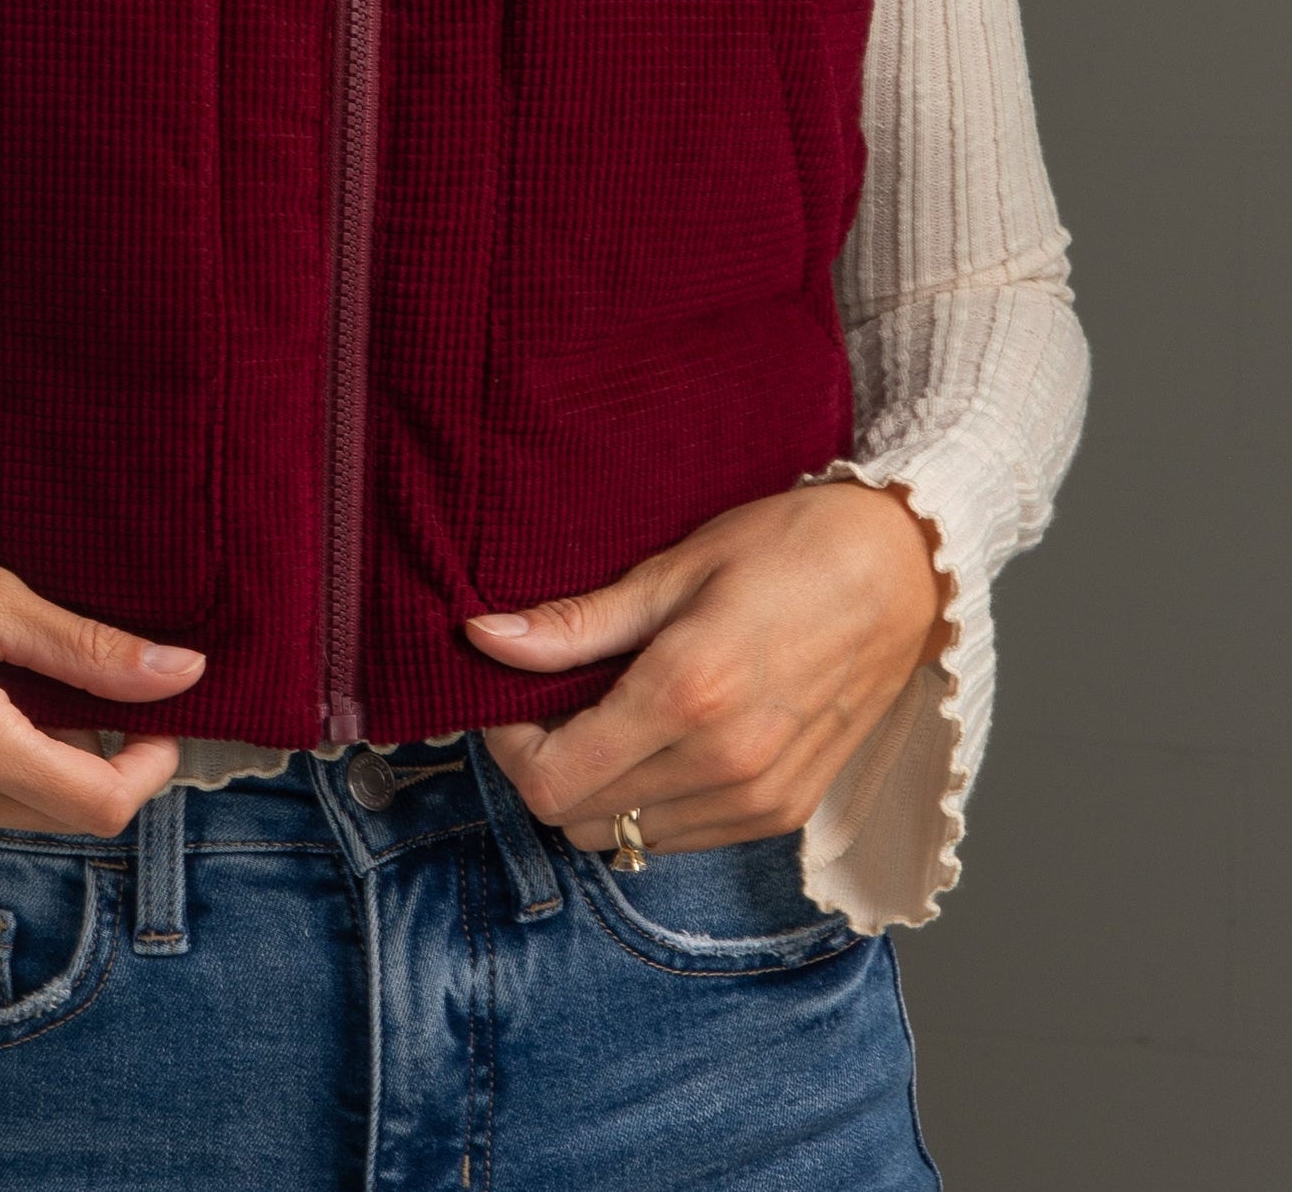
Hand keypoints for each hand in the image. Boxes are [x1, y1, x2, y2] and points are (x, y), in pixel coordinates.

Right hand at [0, 492, 206, 851]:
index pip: (95, 807)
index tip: (158, 718)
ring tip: (13, 681)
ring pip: (4, 815)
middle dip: (94, 762)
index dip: (146, 770)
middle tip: (94, 687)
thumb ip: (85, 647)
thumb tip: (182, 673)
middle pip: (54, 815)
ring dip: (33, 764)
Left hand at [465, 481, 947, 854]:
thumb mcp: (674, 569)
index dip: (509, 745)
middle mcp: (722, 765)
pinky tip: (660, 737)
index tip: (510, 694)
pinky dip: (650, 802)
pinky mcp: (783, 813)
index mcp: (686, 696)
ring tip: (611, 713)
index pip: (551, 782)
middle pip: (579, 818)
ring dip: (598, 789)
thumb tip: (483, 637)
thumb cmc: (788, 549)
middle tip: (555, 698)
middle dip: (546, 765)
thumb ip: (578, 622)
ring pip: (626, 839)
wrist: (904, 573)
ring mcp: (758, 800)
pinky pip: (682, 838)